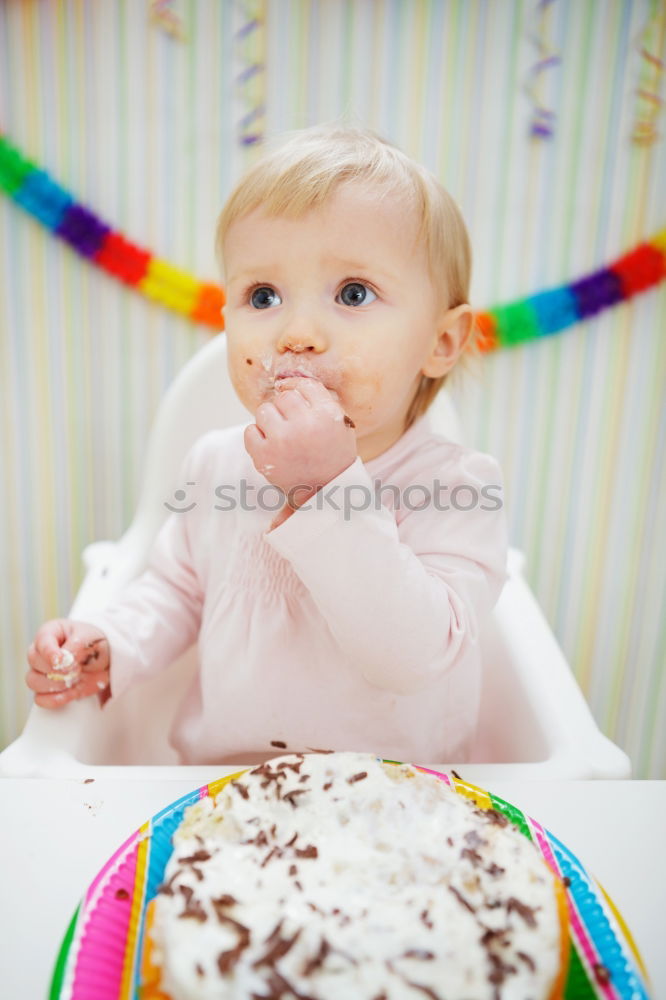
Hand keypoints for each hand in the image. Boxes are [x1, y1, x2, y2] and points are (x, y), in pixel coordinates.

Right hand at [26, 619, 110, 708]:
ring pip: (33, 681)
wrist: (107, 662)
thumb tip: (62, 661)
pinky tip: (71, 693)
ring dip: (56, 684)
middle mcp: (41, 652)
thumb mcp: (91, 640)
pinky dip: (55, 699)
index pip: (42, 641)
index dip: (49, 652)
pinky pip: (40, 699)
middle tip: (78, 669)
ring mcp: (41, 672)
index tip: (61, 661)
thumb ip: (76, 647)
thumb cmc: (96, 644)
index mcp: (50, 633)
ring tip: (76, 680)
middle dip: (57, 668)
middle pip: (34, 661)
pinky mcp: (46, 691)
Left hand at [244, 377, 356, 506]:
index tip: (294, 396)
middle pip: (283, 397)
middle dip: (286, 408)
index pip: (304, 385)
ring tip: (282, 436)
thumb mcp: (338, 422)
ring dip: (271, 420)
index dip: (296, 388)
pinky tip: (271, 445)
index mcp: (326, 414)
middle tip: (293, 425)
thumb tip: (287, 381)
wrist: (325, 491)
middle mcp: (305, 425)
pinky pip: (250, 430)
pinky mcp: (264, 456)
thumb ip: (318, 398)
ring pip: (264, 411)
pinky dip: (257, 436)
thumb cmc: (332, 454)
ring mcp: (282, 440)